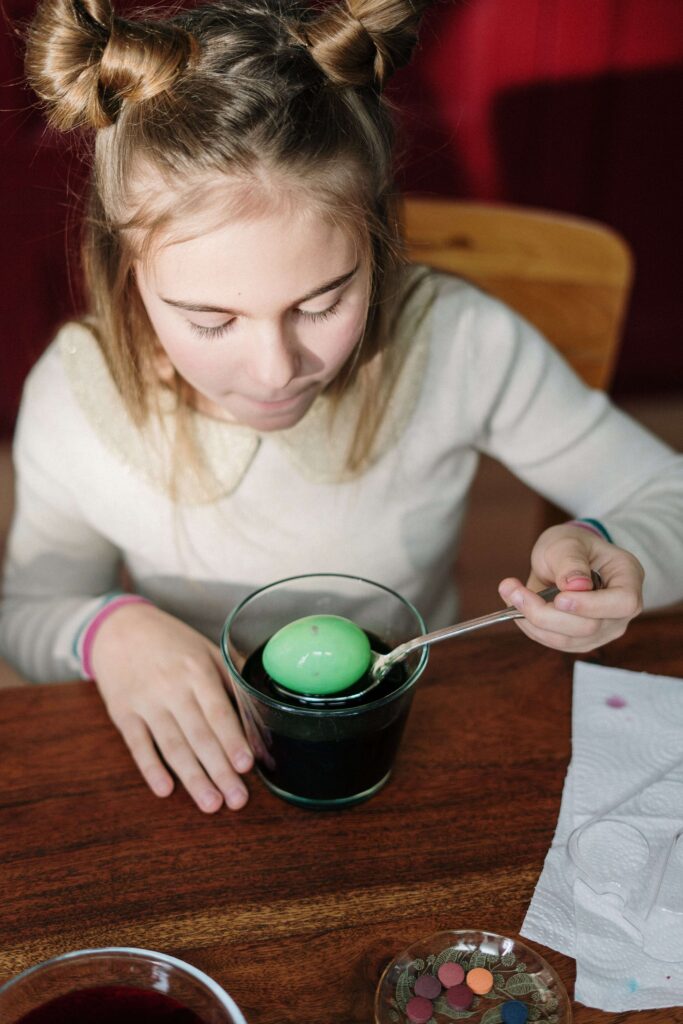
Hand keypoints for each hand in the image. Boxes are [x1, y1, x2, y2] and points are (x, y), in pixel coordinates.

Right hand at [90, 603, 253, 812]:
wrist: (118, 627)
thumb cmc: (171, 642)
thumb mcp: (206, 649)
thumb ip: (233, 677)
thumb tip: (262, 709)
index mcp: (196, 669)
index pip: (218, 710)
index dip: (232, 739)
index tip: (246, 765)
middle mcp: (171, 687)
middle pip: (199, 735)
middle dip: (219, 770)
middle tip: (237, 800)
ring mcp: (145, 701)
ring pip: (172, 746)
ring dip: (192, 778)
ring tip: (211, 804)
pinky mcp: (122, 713)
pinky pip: (138, 745)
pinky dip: (150, 769)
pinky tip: (165, 790)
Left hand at [498, 522, 643, 651]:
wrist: (564, 559)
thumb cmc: (571, 546)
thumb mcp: (568, 542)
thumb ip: (571, 561)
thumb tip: (575, 586)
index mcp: (628, 578)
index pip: (623, 603)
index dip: (591, 605)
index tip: (559, 597)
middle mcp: (620, 610)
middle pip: (589, 627)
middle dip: (546, 612)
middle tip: (514, 589)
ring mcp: (603, 629)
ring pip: (568, 641)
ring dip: (532, 620)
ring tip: (510, 592)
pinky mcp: (581, 640)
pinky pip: (554, 642)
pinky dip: (531, 627)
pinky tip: (517, 605)